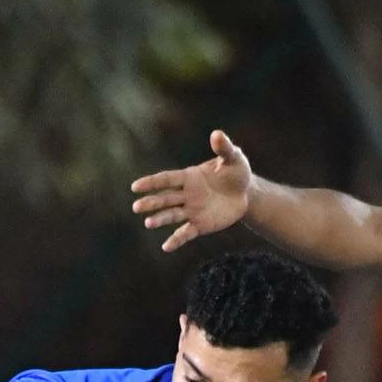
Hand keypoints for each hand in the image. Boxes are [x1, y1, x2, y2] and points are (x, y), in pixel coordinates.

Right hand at [131, 130, 254, 252]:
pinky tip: (166, 247)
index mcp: (189, 177)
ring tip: (148, 223)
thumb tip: (217, 134)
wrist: (246, 194)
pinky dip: (176, 240)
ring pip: (172, 215)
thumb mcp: (234, 158)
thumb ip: (224, 148)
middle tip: (136, 207)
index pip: (167, 179)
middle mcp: (186, 194)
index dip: (151, 183)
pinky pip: (186, 233)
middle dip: (151, 203)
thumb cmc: (237, 173)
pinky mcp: (200, 225)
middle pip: (165, 198)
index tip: (135, 187)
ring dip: (160, 219)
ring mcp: (192, 210)